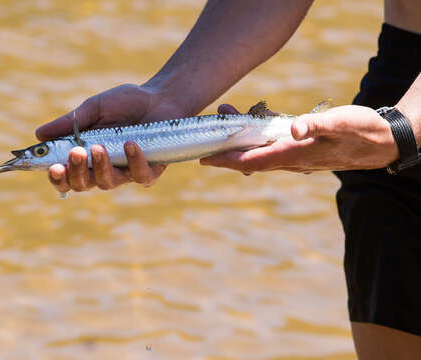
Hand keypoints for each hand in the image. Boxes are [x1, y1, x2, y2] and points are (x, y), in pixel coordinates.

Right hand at [35, 84, 186, 192]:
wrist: (161, 96)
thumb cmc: (126, 103)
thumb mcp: (93, 108)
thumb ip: (69, 123)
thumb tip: (38, 134)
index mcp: (86, 157)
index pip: (66, 177)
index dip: (57, 178)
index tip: (52, 167)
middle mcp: (104, 169)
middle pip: (83, 185)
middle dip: (75, 172)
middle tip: (74, 153)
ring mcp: (127, 172)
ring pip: (108, 182)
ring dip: (100, 166)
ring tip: (98, 147)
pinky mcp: (151, 171)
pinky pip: (140, 175)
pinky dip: (134, 161)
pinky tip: (130, 144)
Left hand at [200, 104, 398, 172]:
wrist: (381, 143)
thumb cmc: (362, 132)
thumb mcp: (341, 124)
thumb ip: (316, 126)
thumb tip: (293, 129)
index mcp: (294, 155)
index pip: (252, 161)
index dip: (227, 160)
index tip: (205, 158)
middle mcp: (290, 160)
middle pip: (250, 158)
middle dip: (226, 149)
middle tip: (204, 136)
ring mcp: (295, 156)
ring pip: (259, 150)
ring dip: (240, 138)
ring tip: (226, 115)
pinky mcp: (300, 149)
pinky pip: (272, 145)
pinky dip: (257, 135)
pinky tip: (251, 120)